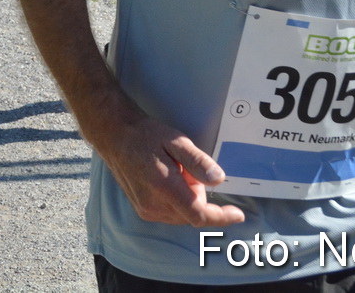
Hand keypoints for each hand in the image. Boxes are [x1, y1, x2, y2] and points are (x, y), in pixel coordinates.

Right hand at [93, 112, 245, 227]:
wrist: (116, 137)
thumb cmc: (147, 136)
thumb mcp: (176, 140)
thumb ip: (198, 161)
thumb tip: (219, 180)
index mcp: (164, 186)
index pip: (199, 214)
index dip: (221, 217)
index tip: (238, 214)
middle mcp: (154, 204)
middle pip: (193, 214)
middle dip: (199, 195)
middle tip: (186, 168)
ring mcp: (147, 210)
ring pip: (183, 215)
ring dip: (187, 198)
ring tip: (174, 172)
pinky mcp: (143, 211)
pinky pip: (172, 214)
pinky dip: (177, 201)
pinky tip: (168, 180)